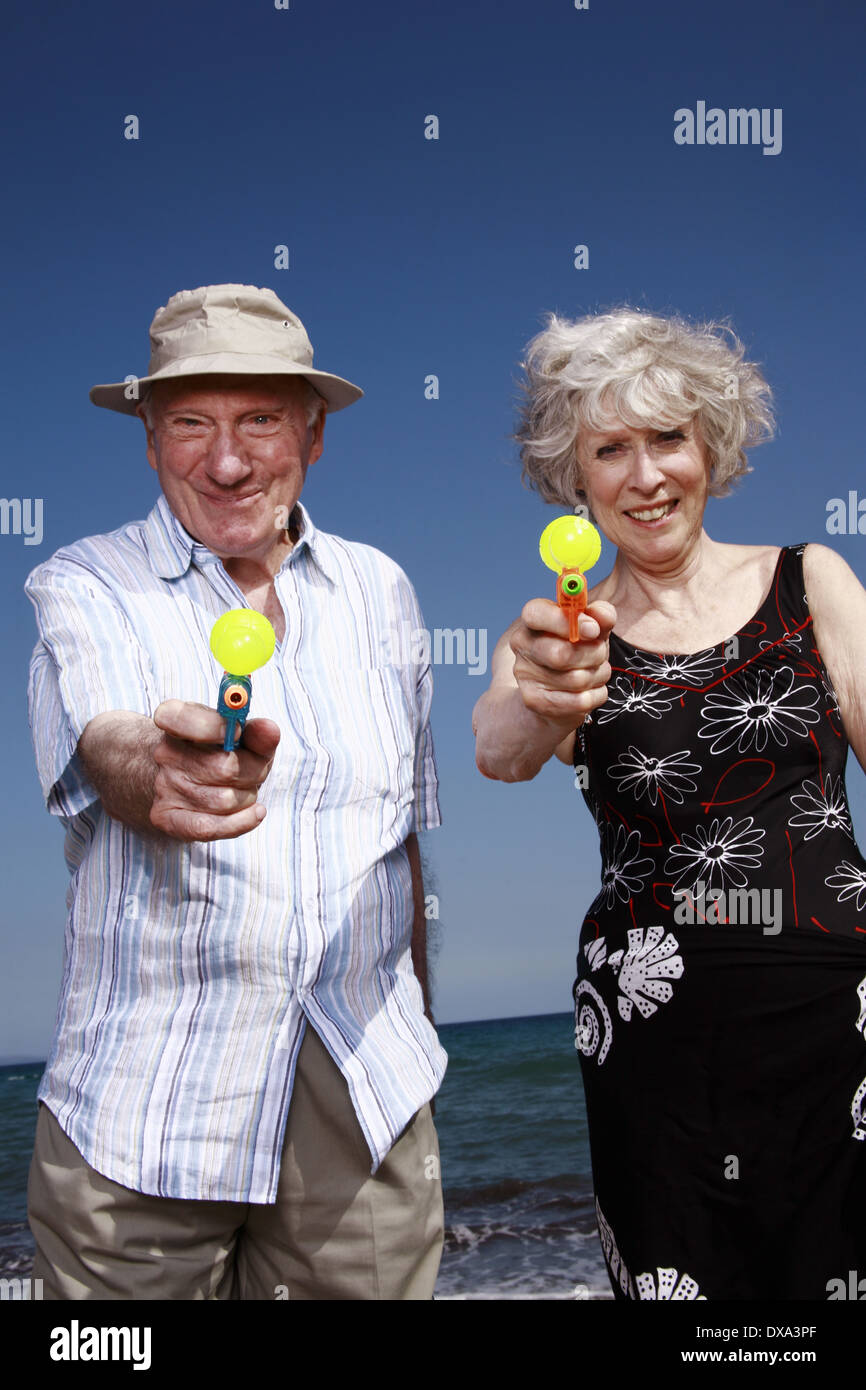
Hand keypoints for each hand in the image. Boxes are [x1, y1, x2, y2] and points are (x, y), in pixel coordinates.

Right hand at [150, 699, 280, 841]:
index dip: (215, 726)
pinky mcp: (166, 817)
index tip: (238, 732)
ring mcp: (163, 787)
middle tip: (256, 769)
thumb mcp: (240, 735)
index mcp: (175, 719)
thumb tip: (269, 729)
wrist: (183, 776)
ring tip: (244, 788)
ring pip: (225, 800)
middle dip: (254, 771)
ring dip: (247, 796)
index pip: (184, 719)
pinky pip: (208, 826)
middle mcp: (164, 752)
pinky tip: (256, 813)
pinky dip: (240, 822)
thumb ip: (257, 733)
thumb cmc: (219, 751)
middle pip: (224, 768)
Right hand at [510, 598, 616, 732]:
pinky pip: (580, 700)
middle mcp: (523, 647)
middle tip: (599, 653)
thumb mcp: (593, 629)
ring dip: (598, 675)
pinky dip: (596, 694)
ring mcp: (526, 676)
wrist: (560, 692)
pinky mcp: (535, 702)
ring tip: (594, 671)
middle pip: (561, 653)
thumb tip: (602, 615)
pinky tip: (590, 690)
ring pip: (577, 679)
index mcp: (533, 621)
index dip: (565, 621)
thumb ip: (601, 616)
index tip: (593, 629)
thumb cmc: (577, 652)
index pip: (535, 614)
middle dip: (593, 654)